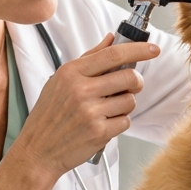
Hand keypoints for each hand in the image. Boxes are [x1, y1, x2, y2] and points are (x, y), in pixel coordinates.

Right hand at [13, 34, 158, 180]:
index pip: (113, 55)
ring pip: (130, 100)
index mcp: (71, 73)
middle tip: (129, 87)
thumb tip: (111, 39)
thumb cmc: (49, 116)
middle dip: (136, 82)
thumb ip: (89, 59)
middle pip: (129, 77)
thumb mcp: (60, 81)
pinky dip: (119, 123)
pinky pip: (125, 121)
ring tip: (106, 110)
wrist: (38, 150)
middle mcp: (80, 90)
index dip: (138, 50)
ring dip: (124, 105)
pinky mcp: (99, 132)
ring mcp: (90, 112)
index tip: (153, 49)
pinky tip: (103, 124)